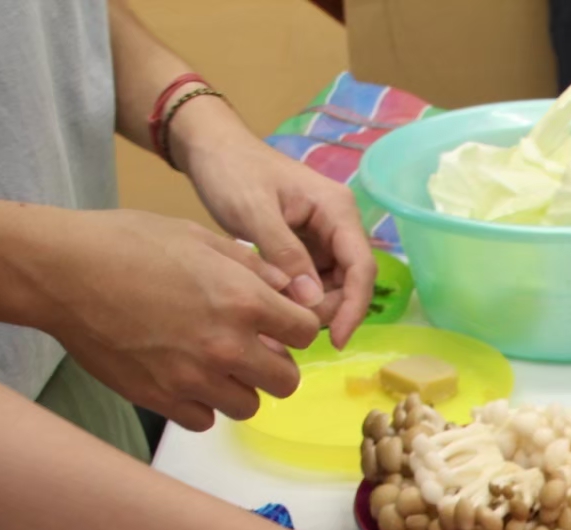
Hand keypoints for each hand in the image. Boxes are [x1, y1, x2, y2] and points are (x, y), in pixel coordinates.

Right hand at [26, 208, 321, 429]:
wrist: (61, 271)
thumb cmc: (126, 243)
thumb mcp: (198, 237)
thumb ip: (252, 268)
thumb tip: (290, 291)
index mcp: (242, 300)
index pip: (305, 333)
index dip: (295, 328)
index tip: (279, 325)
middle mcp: (225, 345)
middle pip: (286, 382)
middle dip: (275, 366)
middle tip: (252, 350)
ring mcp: (193, 377)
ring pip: (248, 406)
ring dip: (239, 387)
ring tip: (215, 364)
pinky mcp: (160, 399)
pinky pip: (204, 420)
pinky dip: (201, 404)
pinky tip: (185, 378)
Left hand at [170, 97, 375, 345]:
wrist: (208, 148)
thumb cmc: (231, 171)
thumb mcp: (254, 212)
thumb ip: (285, 255)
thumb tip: (312, 302)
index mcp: (337, 209)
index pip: (361, 266)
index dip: (355, 306)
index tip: (336, 341)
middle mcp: (338, 223)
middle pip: (351, 280)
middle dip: (331, 309)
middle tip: (293, 327)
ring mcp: (322, 235)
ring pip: (333, 284)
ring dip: (315, 307)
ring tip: (281, 321)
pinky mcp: (305, 245)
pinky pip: (313, 280)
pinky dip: (300, 297)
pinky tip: (278, 308)